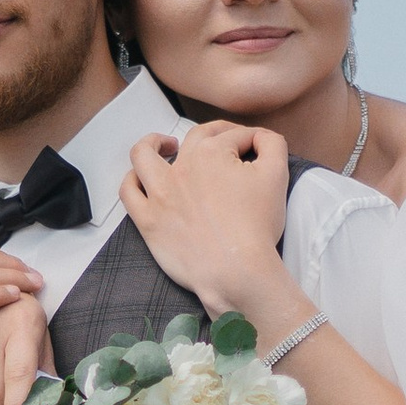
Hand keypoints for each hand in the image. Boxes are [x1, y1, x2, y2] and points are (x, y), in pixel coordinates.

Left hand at [122, 121, 295, 322]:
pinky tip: (142, 178)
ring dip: (155, 143)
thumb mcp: (276, 176)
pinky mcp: (148, 219)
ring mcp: (160, 193)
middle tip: (228, 142)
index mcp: (212, 152)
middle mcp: (181, 167)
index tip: (258, 150)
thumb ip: (272, 145)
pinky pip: (129, 192)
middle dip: (216, 134)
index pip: (235, 136)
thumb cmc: (256, 227)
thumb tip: (262, 137)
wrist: (235, 270)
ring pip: (145, 154)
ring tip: (166, 144)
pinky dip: (132, 179)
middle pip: (197, 137)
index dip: (252, 140)